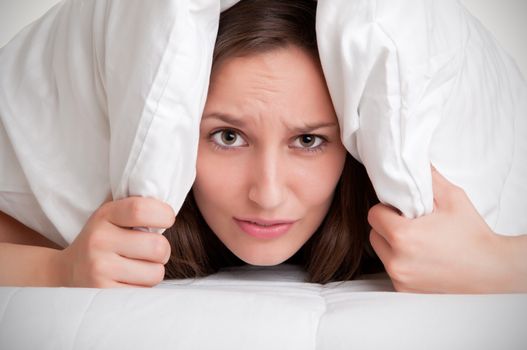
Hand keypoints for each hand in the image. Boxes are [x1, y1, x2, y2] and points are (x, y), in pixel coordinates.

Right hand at [57, 196, 174, 287]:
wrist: (66, 272)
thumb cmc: (103, 240)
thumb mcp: (112, 217)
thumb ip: (138, 210)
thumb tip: (170, 213)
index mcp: (105, 215)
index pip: (141, 209)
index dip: (164, 214)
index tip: (166, 219)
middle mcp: (99, 240)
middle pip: (158, 246)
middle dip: (163, 250)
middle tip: (151, 251)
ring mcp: (100, 269)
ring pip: (156, 272)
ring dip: (154, 271)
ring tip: (139, 267)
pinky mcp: (103, 294)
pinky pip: (144, 292)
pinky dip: (144, 287)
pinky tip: (129, 280)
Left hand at [368, 167, 508, 292]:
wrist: (492, 271)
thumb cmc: (472, 234)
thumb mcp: (452, 198)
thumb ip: (426, 178)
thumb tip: (411, 161)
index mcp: (403, 236)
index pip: (374, 214)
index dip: (387, 208)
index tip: (403, 210)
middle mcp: (397, 261)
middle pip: (373, 234)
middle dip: (387, 226)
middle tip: (410, 223)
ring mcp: (400, 279)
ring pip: (381, 253)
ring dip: (392, 245)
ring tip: (417, 241)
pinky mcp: (404, 291)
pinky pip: (391, 269)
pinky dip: (401, 261)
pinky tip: (420, 257)